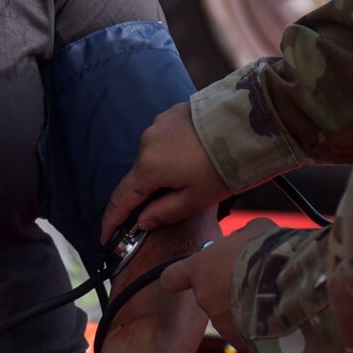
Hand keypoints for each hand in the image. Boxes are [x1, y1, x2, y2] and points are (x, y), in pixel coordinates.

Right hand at [99, 102, 229, 242]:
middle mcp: (146, 143)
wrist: (246, 125)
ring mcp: (158, 125)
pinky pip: (163, 140)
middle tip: (161, 210)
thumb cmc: (223, 167)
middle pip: (139, 177)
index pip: (122, 199)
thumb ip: (164, 212)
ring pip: (152, 157)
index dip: (112, 221)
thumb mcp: (196, 199)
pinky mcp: (171, 114)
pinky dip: (171, 153)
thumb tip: (142, 221)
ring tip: (189, 180)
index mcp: (148, 167)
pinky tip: (192, 158)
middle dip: (146, 195)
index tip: (106, 238)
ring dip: (161, 172)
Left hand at [156, 220, 271, 351]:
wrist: (291, 284)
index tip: (190, 276)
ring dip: (244, 310)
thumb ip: (242, 236)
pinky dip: (258, 329)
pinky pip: (248, 335)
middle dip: (227, 291)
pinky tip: (278, 317)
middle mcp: (205, 298)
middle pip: (209, 296)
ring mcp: (221, 323)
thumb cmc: (268, 250)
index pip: (171, 278)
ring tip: (271, 298)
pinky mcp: (241, 342)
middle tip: (254, 281)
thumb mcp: (255, 230)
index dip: (180, 277)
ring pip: (229, 317)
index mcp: (200, 269)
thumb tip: (242, 239)